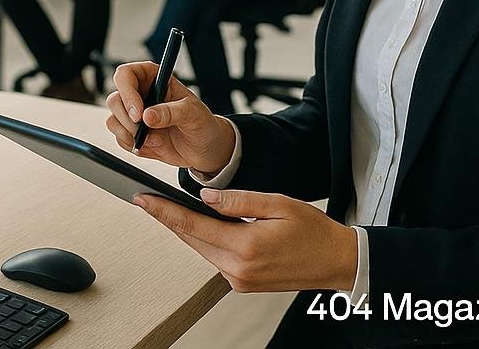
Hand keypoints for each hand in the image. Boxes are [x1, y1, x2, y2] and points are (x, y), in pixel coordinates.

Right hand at [105, 61, 235, 175]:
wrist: (205, 149)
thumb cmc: (202, 124)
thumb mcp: (193, 114)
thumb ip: (171, 112)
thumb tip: (148, 116)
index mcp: (154, 78)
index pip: (126, 74)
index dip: (127, 92)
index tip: (138, 113)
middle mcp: (140, 94)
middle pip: (114, 99)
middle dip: (127, 118)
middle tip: (144, 130)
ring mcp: (134, 115)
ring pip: (113, 120)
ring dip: (129, 133)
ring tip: (154, 139)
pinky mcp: (132, 133)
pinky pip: (119, 138)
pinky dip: (132, 145)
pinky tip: (152, 145)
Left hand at [133, 188, 358, 293]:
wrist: (336, 262)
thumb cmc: (313, 230)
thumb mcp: (278, 203)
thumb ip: (238, 199)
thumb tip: (204, 195)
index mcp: (246, 247)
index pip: (193, 226)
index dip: (164, 211)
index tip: (141, 199)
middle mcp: (238, 269)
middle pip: (192, 239)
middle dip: (168, 218)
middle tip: (145, 199)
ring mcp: (239, 280)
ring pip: (201, 249)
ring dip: (186, 229)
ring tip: (166, 207)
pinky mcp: (242, 284)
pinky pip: (215, 258)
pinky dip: (205, 240)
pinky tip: (200, 225)